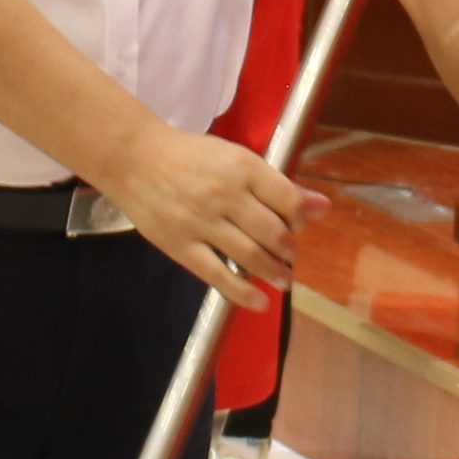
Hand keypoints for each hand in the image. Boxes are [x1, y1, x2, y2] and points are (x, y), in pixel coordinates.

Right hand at [96, 124, 304, 303]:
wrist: (136, 160)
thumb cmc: (191, 157)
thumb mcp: (237, 158)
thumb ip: (277, 184)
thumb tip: (322, 206)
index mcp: (243, 168)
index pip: (288, 202)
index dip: (301, 219)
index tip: (298, 225)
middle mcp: (225, 195)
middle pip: (274, 233)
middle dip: (288, 249)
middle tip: (288, 254)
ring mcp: (202, 223)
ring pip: (251, 255)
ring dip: (274, 271)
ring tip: (282, 277)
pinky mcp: (181, 246)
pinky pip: (217, 274)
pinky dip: (242, 292)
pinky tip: (259, 301)